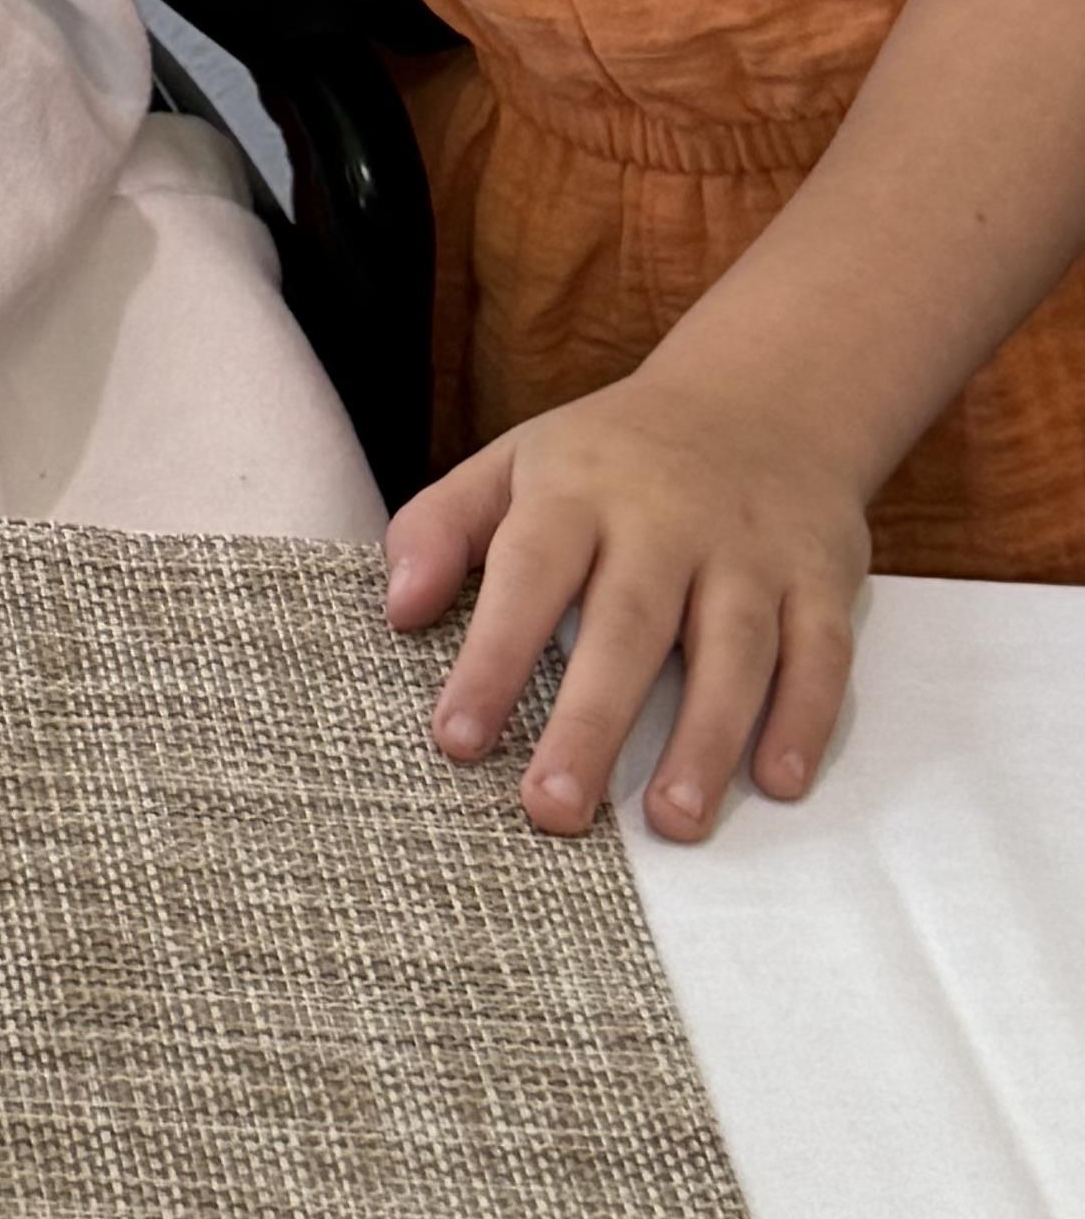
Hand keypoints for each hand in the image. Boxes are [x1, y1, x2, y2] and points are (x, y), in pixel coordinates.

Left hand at [383, 372, 871, 843]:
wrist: (765, 396)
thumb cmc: (612, 456)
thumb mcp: (514, 462)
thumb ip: (443, 526)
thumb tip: (398, 610)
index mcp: (577, 492)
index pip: (527, 573)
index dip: (492, 656)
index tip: (456, 739)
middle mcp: (667, 520)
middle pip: (629, 625)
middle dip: (591, 721)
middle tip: (554, 810)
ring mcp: (751, 551)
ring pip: (734, 648)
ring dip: (707, 738)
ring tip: (674, 822)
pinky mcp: (822, 577)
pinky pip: (821, 651)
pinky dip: (806, 717)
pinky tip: (778, 783)